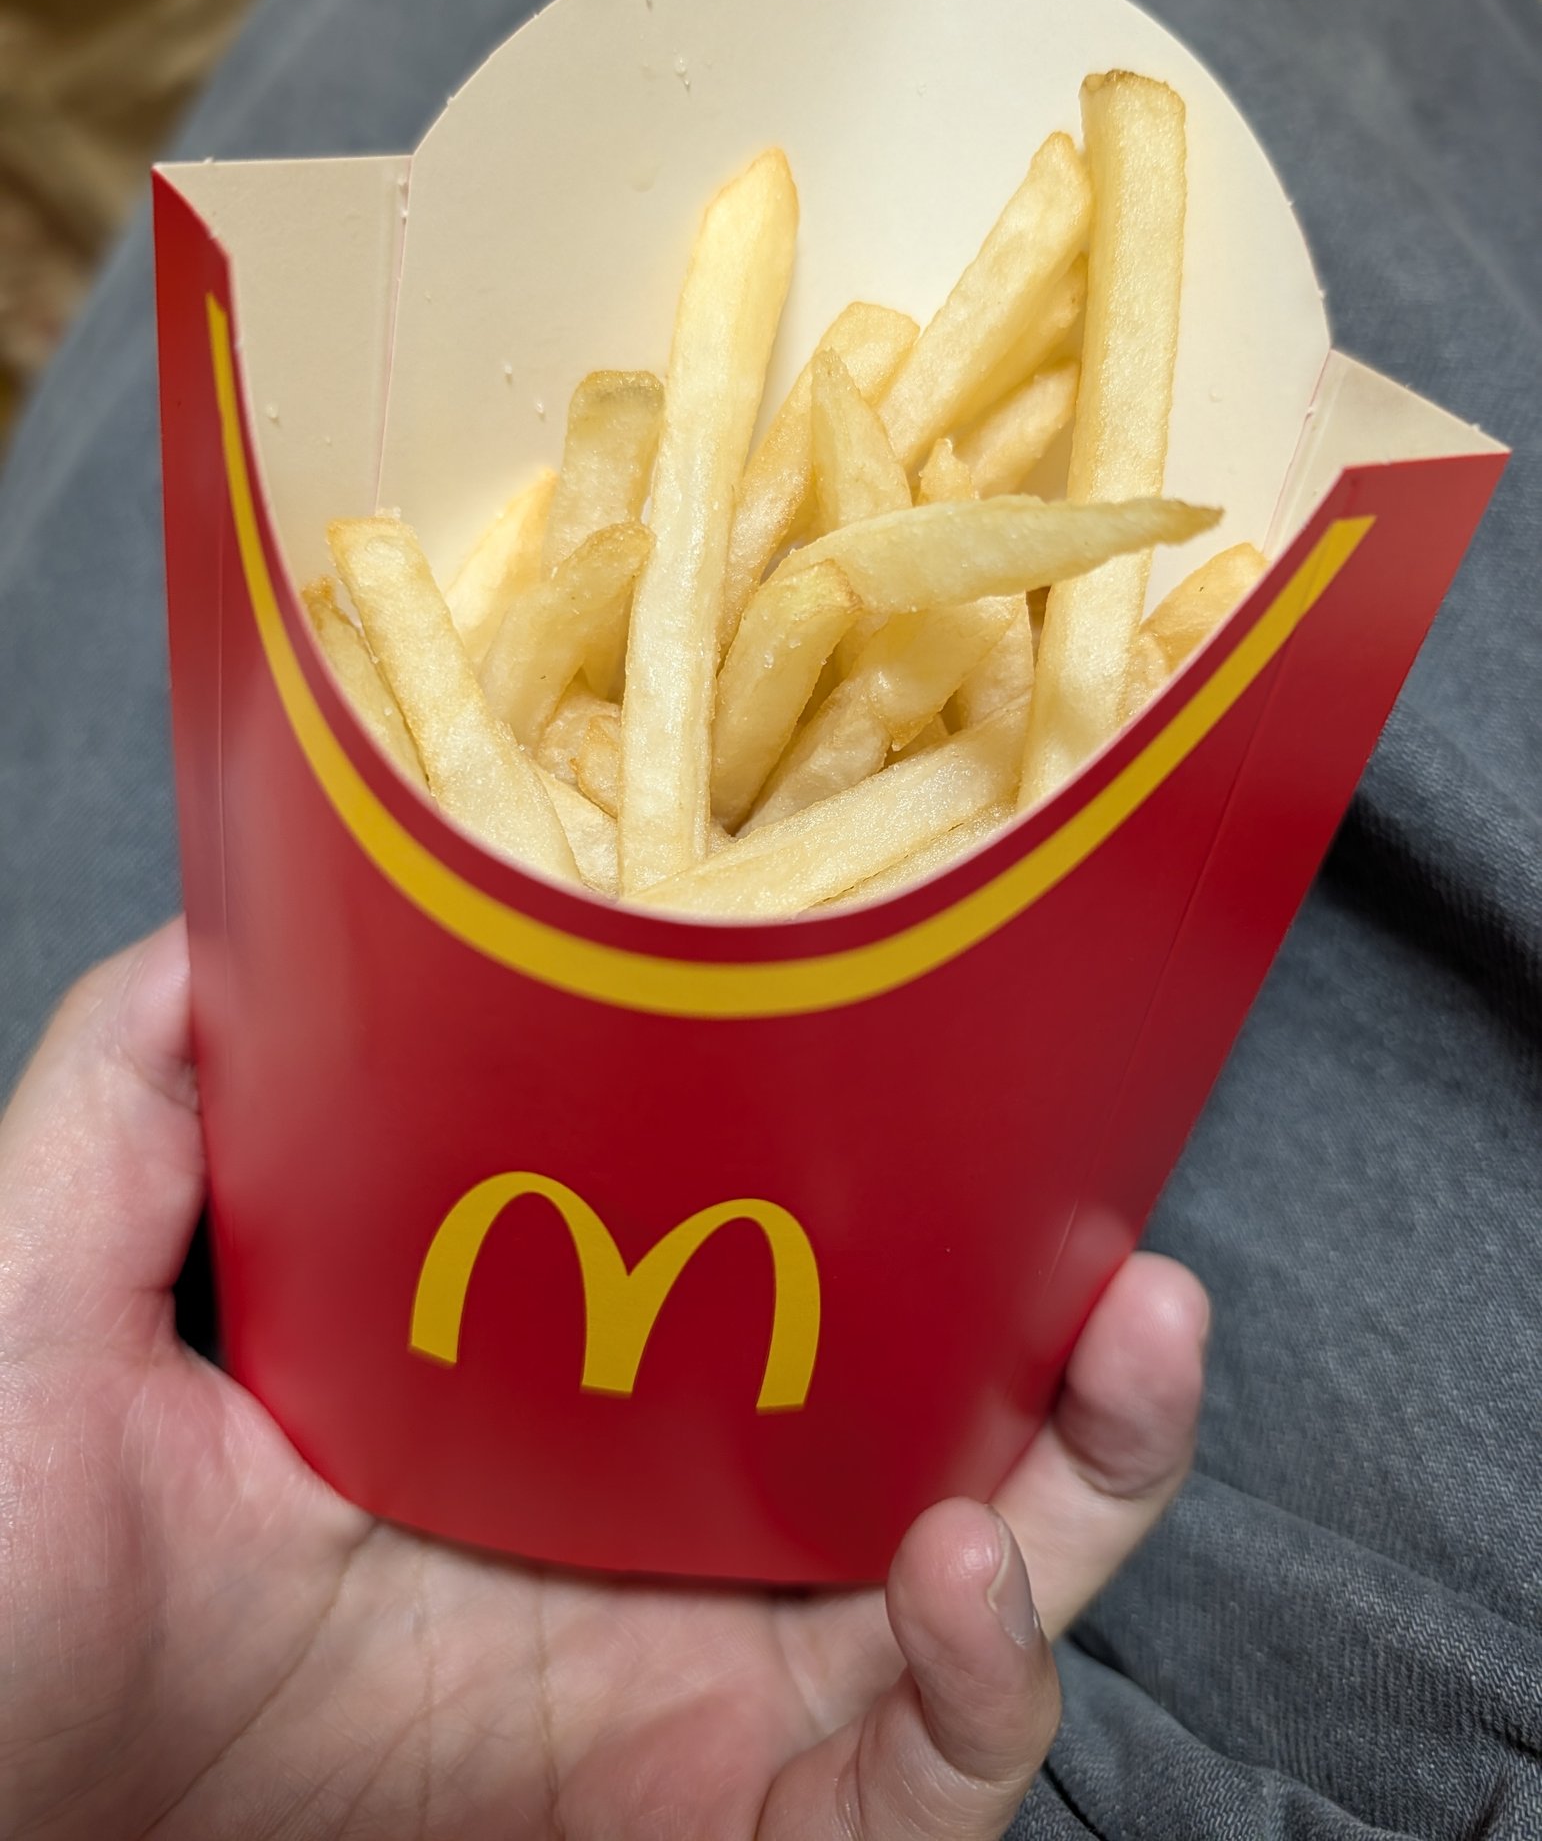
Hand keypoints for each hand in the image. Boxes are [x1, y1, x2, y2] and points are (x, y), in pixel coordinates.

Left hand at [0, 923, 1205, 1838]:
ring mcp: (716, 1681)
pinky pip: (925, 1775)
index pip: (797, 1278)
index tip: (980, 1069)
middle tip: (1137, 1247)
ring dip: (1097, 1474)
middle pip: (948, 1426)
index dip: (917, 1191)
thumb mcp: (67, 1277)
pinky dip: (984, 1685)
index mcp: (574, 1394)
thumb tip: (248, 920)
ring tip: (1132, 1344)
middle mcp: (677, 1527)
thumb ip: (144, 1091)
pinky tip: (958, 1570)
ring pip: (994, 1581)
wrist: (8, 1819)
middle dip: (1080, 1344)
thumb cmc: (17, 1572)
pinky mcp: (729, 1820)